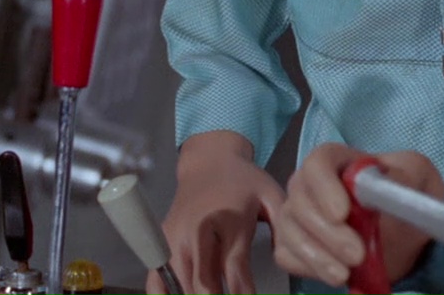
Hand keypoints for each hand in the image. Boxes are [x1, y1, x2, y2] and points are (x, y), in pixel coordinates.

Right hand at [150, 131, 284, 294]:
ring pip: (182, 285)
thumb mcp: (270, 195)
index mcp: (229, 221)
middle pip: (203, 283)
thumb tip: (287, 256)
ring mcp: (175, 239)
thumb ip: (281, 226)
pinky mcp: (161, 243)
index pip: (234, 268)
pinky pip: (156, 280)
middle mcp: (198, 232)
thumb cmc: (243, 181)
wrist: (209, 161)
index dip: (242, 293)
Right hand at [272, 144, 443, 288]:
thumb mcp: (417, 175)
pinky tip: (334, 274)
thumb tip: (378, 186)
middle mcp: (311, 185)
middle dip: (328, 233)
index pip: (318, 163)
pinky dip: (308, 267)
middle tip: (357, 254)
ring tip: (345, 273)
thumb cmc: (407, 193)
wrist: (406, 229)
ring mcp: (299, 215)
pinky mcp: (294, 244)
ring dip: (317, 255)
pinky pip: (287, 255)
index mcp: (338, 160)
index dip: (324, 187)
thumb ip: (400, 176)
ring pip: (290, 231)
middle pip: (300, 202)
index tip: (342, 213)